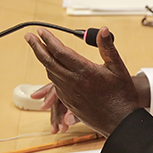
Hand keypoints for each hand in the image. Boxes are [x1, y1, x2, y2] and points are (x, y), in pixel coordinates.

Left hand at [25, 27, 139, 136]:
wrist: (120, 122)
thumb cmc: (122, 96)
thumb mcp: (118, 68)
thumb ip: (108, 47)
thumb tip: (103, 30)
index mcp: (85, 72)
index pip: (60, 51)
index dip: (49, 39)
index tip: (41, 31)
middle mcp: (73, 82)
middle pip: (48, 61)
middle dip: (36, 46)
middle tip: (29, 36)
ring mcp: (69, 93)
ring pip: (49, 73)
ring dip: (42, 59)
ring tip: (39, 50)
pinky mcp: (69, 102)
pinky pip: (55, 85)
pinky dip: (51, 73)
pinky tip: (52, 69)